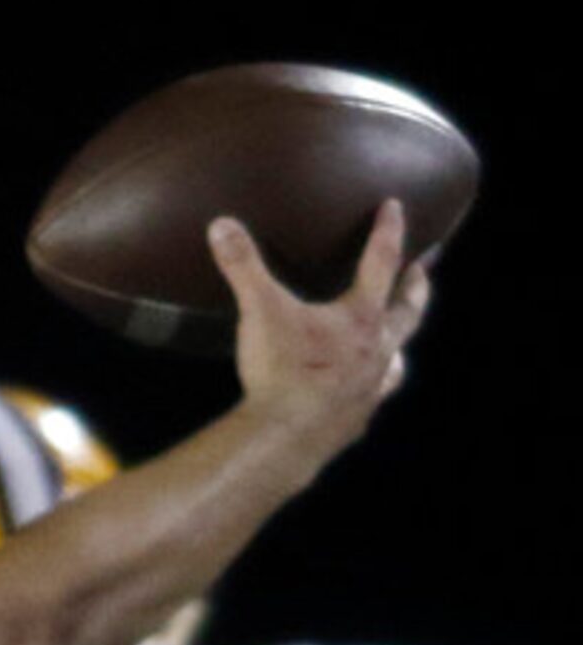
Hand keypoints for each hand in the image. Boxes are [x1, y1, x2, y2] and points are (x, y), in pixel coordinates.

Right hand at [213, 197, 433, 465]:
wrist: (287, 436)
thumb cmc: (282, 371)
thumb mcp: (260, 312)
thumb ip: (244, 267)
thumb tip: (222, 224)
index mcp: (361, 317)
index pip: (382, 262)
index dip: (388, 232)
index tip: (395, 207)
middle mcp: (377, 348)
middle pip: (408, 310)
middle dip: (416, 286)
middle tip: (423, 269)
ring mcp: (372, 385)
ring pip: (397, 357)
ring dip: (399, 344)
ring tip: (398, 339)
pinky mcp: (356, 416)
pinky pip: (372, 397)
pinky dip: (371, 389)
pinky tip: (362, 392)